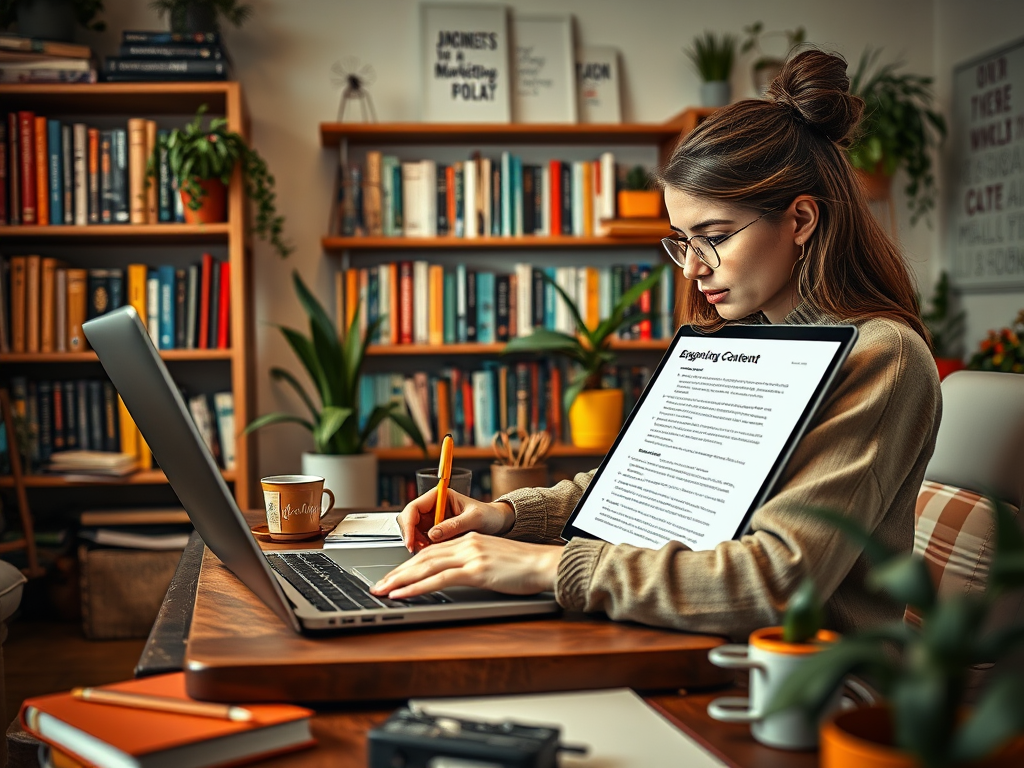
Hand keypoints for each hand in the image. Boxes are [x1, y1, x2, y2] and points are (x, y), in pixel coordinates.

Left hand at [370, 532, 561, 598]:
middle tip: (379, 585)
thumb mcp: (494, 559)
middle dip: (397, 572)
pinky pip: (438, 579)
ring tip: (383, 590)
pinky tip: (403, 594)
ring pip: (425, 566)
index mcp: (469, 540)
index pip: (431, 551)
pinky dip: (416, 587)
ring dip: (400, 580)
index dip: (409, 564)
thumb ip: (474, 563)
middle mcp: (466, 544)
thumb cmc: (525, 566)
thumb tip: (458, 576)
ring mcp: (470, 556)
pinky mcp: (476, 570)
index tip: (394, 576)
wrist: (545, 563)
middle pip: (423, 557)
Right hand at [396, 488, 515, 552]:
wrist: (497, 523)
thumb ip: (455, 525)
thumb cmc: (489, 515)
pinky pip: (422, 541)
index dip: (409, 525)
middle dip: (411, 537)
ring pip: (413, 533)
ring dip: (417, 544)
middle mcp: (433, 507)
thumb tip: (433, 534)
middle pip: (409, 521)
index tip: (412, 541)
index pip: (414, 508)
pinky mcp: (436, 533)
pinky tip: (435, 553)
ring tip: (431, 552)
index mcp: (440, 496)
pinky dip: (424, 549)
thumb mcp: (475, 518)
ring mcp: (433, 520)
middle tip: (419, 550)